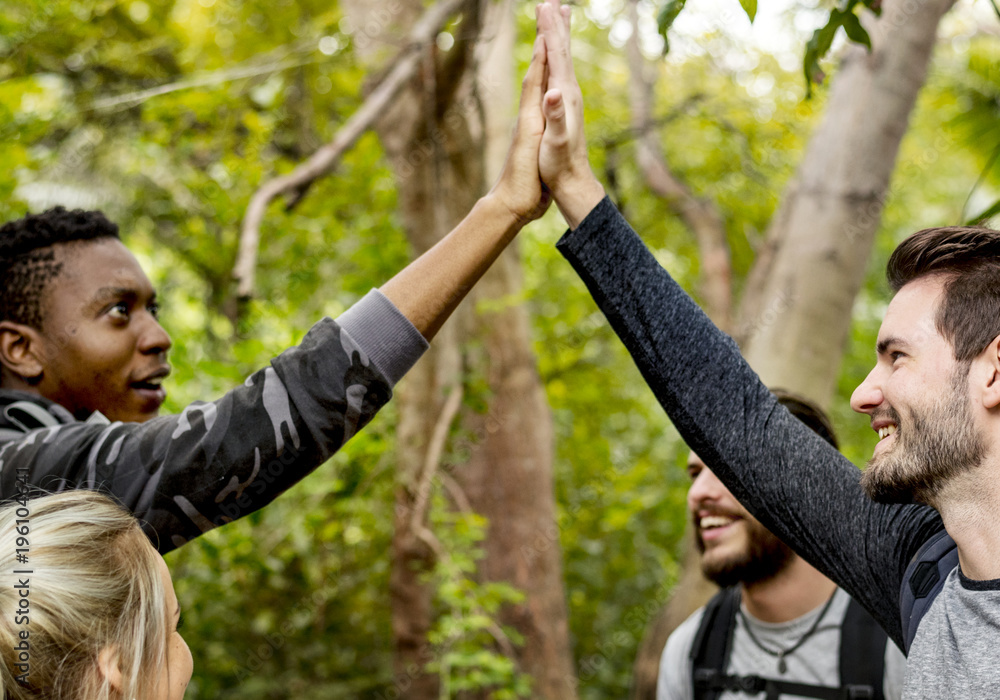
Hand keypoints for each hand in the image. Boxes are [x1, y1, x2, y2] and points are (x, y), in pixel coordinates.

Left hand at [487, 34, 551, 226]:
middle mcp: (528, 118)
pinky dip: (548, 87)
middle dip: (542, 48)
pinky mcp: (537, 136)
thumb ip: (541, 124)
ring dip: (545, 63)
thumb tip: (547, 98)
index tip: (548, 27)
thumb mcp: (532, 152)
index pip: (535, 80)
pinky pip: (543, 103)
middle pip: (536, 75)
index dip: (543, 55)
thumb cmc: (523, 183)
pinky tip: (550, 85)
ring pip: (539, 86)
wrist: (512, 206)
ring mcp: (531, 126)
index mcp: (530, 119)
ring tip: (549, 42)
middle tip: (546, 18)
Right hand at [536, 0, 604, 228]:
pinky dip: (558, 57)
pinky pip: (562, 72)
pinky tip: (557, 56)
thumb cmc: (560, 164)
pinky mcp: (567, 106)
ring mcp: (570, 99)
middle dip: (556, 25)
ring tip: (558, 17)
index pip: (557, 56)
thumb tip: (554, 92)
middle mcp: (570, 93)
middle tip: (552, 0)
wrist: (573, 181)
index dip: (549, 31)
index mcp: (565, 95)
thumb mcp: (555, 141)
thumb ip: (555, 115)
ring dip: (559, 37)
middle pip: (563, 51)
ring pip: (564, 59)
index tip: (544, 6)